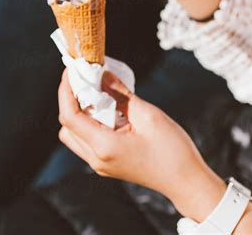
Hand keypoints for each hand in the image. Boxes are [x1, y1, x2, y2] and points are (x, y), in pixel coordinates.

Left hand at [58, 70, 225, 220]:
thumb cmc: (172, 150)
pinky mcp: (108, 164)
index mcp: (104, 147)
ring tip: (97, 92)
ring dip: (80, 113)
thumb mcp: (148, 115)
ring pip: (75, 135)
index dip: (66, 91)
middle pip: (67, 127)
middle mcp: (97, 159)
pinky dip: (91, 123)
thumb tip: (103, 76)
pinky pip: (88, 141)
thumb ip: (122, 94)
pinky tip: (108, 108)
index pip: (70, 116)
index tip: (71, 70)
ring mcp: (101, 165)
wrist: (186, 181)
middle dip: (71, 100)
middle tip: (85, 79)